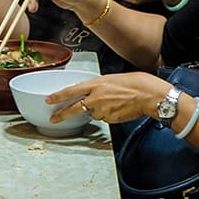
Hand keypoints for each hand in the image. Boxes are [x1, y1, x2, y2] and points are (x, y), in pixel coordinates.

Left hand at [45, 72, 168, 123]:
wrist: (149, 95)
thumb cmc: (135, 84)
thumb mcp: (111, 79)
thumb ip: (97, 86)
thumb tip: (89, 92)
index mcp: (96, 85)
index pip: (71, 91)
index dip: (58, 96)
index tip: (48, 99)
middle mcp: (97, 98)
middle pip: (74, 109)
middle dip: (62, 114)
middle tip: (54, 118)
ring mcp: (103, 110)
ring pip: (94, 114)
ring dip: (98, 111)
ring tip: (114, 103)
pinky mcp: (110, 119)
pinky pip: (105, 118)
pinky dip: (109, 115)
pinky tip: (119, 108)